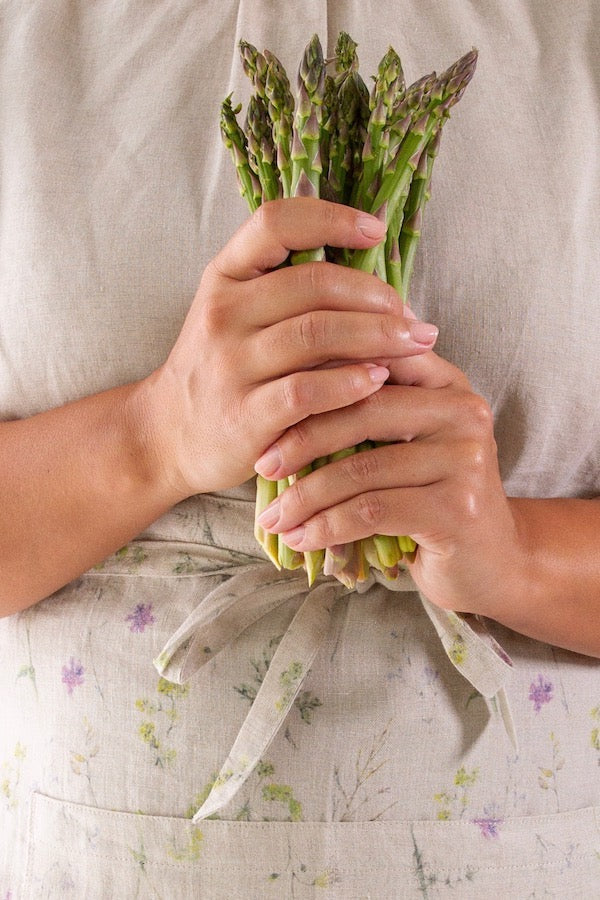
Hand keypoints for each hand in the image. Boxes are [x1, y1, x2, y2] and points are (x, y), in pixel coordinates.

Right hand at [141, 198, 438, 496]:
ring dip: (377, 336)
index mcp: (225, 276)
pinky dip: (350, 383)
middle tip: (413, 315)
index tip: (376, 232)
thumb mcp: (236, 313)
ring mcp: (230, 364)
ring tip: (415, 343)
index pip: (275, 222)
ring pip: (316, 334)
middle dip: (376, 295)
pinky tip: (379, 380)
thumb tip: (376, 273)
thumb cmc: (223, 367)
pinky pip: (306, 390)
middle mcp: (223, 313)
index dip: (332, 218)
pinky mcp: (244, 415)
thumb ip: (287, 288)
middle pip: (313, 283)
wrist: (171, 434)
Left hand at [254, 348, 525, 618]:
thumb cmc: (430, 497)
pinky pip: (371, 510)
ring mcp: (465, 459)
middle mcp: (463, 410)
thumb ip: (366, 409)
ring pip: (361, 468)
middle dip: (302, 438)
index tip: (269, 400)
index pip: (372, 358)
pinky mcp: (458, 509)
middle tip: (262, 463)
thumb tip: (282, 386)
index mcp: (446, 381)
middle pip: (362, 409)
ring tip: (275, 516)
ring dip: (306, 496)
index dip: (316, 376)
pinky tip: (301, 538)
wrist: (491, 562)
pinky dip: (326, 526)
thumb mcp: (404, 443)